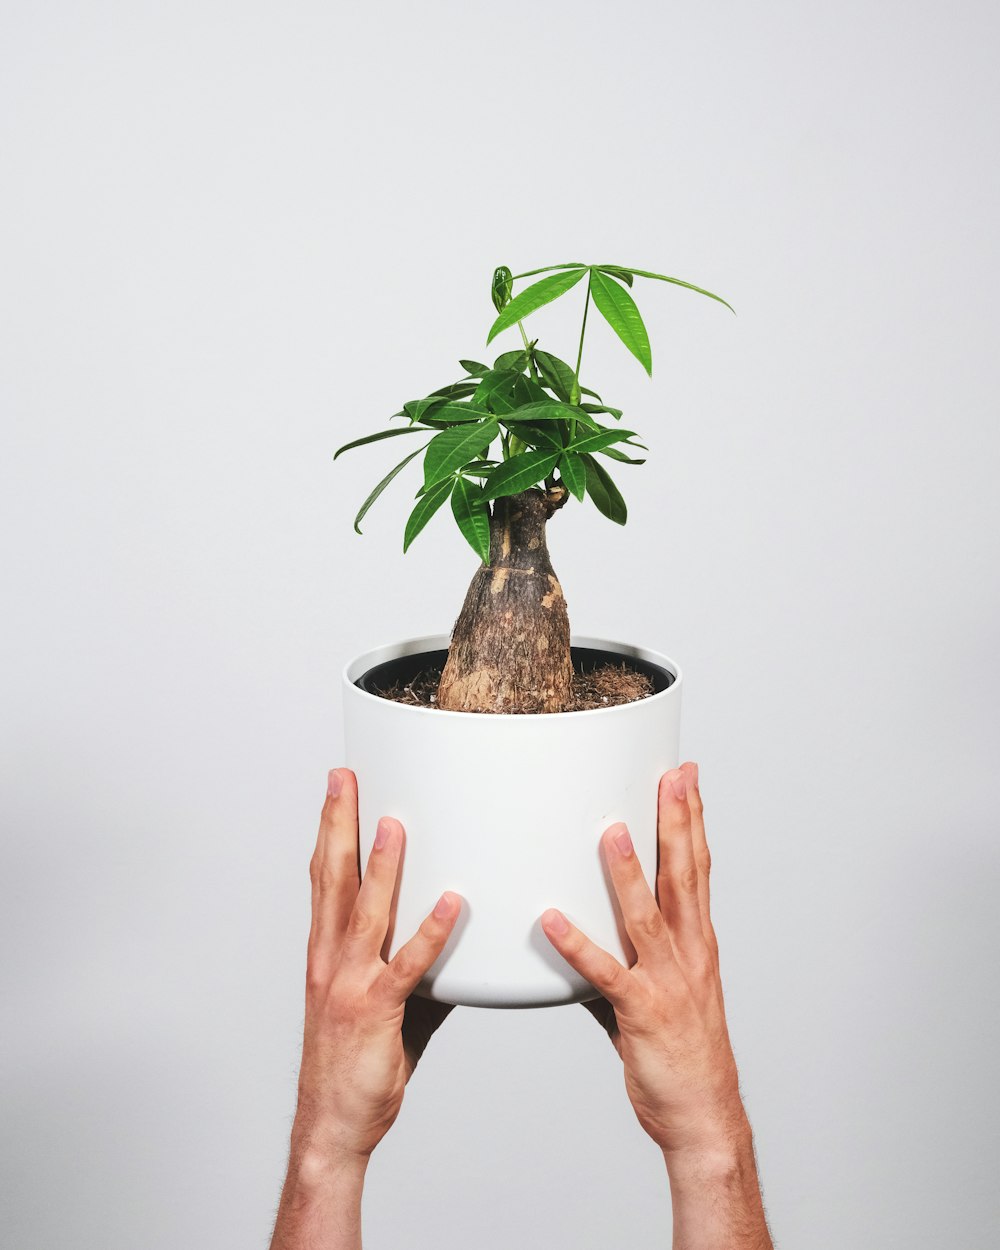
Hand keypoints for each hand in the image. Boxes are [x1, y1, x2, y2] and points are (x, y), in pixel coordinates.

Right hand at [270, 769, 460, 1249]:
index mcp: (326, 953)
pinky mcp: (377, 1009)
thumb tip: (449, 935)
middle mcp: (331, 960)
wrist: (332, 1125)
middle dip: (339, 824)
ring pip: (366, 912)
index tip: (337, 791)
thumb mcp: (379, 1002)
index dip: (329, 831)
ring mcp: (350, 982)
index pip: (325, 878)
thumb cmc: (353, 1065)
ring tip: (394, 822)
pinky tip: (448, 902)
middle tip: (345, 778)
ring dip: (381, 865)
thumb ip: (413, 964)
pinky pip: (408, 964)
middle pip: (333, 879)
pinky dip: (429, 931)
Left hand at [541, 763, 771, 1247]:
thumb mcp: (666, 989)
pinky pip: (604, 974)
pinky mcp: (641, 1012)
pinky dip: (577, 945)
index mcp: (698, 943)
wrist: (704, 1115)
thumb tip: (588, 925)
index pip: (697, 868)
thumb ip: (628, 952)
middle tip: (672, 775)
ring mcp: (667, 982)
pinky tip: (551, 921)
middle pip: (683, 876)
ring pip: (646, 915)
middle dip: (677, 821)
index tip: (685, 777)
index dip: (692, 819)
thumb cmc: (683, 1054)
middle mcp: (689, 954)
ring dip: (626, 872)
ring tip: (608, 830)